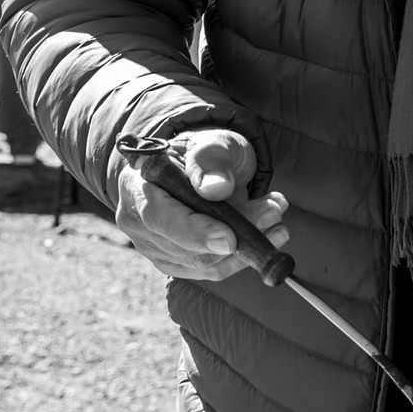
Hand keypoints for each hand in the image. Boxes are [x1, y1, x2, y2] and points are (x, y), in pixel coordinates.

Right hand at [113, 128, 288, 281]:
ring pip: (203, 261)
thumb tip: (217, 188)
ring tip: (276, 215)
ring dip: (247, 243)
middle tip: (274, 211)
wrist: (199, 168)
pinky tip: (270, 233)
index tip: (230, 238)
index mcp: (136, 185)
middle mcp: (138, 223)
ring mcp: (155, 248)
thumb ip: (211, 158)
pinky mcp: (177, 263)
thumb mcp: (210, 141)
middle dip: (236, 231)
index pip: (159, 218)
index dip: (194, 232)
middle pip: (186, 245)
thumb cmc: (202, 153)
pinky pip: (212, 269)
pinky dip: (244, 256)